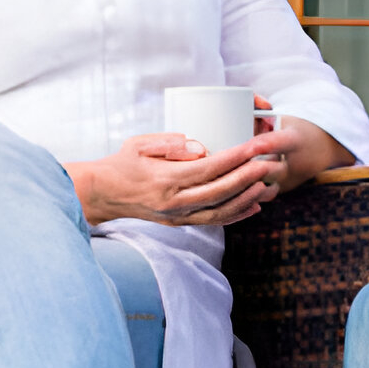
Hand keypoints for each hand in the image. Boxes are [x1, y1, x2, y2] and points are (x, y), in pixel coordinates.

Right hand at [75, 116, 287, 227]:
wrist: (100, 195)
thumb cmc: (119, 164)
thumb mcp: (138, 145)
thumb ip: (170, 144)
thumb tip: (201, 147)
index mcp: (165, 180)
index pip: (208, 168)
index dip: (234, 158)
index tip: (253, 146)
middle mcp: (173, 202)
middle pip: (219, 191)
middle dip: (248, 177)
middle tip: (268, 163)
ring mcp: (177, 216)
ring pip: (220, 211)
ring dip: (246, 199)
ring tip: (266, 184)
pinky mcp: (178, 223)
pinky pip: (212, 221)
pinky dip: (235, 215)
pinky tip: (253, 206)